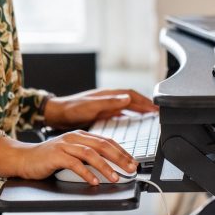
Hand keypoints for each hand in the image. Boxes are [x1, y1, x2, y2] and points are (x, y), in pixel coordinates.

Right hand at [0, 131, 137, 185]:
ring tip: (115, 177)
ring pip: (91, 154)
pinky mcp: (56, 155)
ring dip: (105, 167)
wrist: (23, 158)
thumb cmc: (48, 159)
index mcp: (81, 135)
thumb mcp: (72, 154)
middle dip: (120, 158)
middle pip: (103, 146)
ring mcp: (65, 145)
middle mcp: (75, 137)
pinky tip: (93, 181)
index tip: (133, 163)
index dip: (123, 152)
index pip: (107, 141)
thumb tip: (109, 168)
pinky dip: (86, 173)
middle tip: (130, 169)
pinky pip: (74, 164)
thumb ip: (88, 157)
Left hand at [43, 89, 157, 128]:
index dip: (145, 101)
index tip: (156, 108)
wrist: (57, 114)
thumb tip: (127, 98)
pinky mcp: (101, 111)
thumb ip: (109, 102)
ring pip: (127, 105)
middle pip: (132, 99)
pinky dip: (129, 114)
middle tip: (157, 112)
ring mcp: (105, 104)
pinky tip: (131, 119)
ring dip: (139, 109)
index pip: (132, 96)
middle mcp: (108, 98)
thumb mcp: (90, 106)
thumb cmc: (71, 109)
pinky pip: (120, 111)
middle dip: (145, 104)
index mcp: (108, 95)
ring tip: (149, 114)